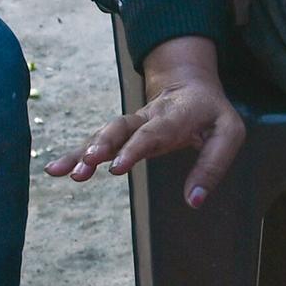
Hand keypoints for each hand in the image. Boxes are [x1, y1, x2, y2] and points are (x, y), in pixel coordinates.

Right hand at [47, 37, 247, 207]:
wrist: (190, 84)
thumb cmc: (212, 113)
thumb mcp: (229, 134)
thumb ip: (212, 166)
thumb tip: (193, 201)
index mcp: (176, 115)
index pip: (153, 132)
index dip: (133, 148)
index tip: (115, 168)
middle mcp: (148, 116)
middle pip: (120, 127)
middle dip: (101, 145)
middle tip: (84, 164)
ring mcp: (132, 122)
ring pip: (103, 133)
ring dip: (81, 151)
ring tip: (59, 171)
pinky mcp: (122, 132)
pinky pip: (97, 141)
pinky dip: (75, 154)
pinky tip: (56, 169)